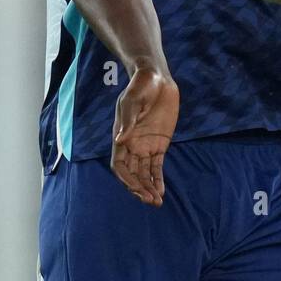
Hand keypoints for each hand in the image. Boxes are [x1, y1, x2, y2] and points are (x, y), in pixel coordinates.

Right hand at [110, 66, 178, 205]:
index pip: (119, 165)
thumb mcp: (133, 100)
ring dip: (148, 188)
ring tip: (156, 202)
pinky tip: (161, 191)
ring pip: (144, 173)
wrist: (156, 78)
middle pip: (132, 174)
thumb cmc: (141, 85)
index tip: (136, 189)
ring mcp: (145, 145)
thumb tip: (121, 140)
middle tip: (150, 201)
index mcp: (121, 137)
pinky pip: (157, 166)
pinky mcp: (159, 144)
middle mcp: (132, 145)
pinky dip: (158, 179)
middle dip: (139, 188)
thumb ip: (129, 120)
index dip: (126, 179)